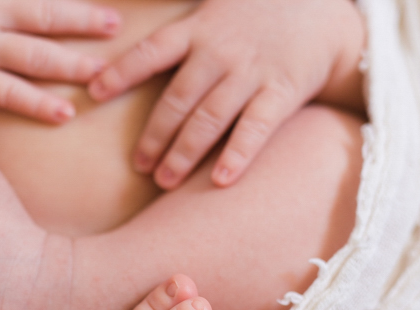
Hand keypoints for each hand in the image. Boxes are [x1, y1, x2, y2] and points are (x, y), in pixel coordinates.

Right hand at [0, 0, 120, 122]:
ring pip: (26, 60)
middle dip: (79, 26)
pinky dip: (34, 103)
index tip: (110, 11)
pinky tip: (62, 113)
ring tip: (99, 78)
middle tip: (116, 34)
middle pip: (39, 22)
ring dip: (64, 68)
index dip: (74, 5)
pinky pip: (3, 94)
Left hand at [88, 0, 363, 187]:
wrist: (325, 12)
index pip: (152, 52)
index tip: (94, 92)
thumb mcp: (213, 1)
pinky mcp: (282, 91)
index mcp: (198, 29)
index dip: (122, 71)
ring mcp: (251, 73)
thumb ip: (176, 18)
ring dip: (185, 152)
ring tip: (164, 182)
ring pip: (210, 118)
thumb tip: (124, 15)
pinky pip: (257, 127)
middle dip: (155, 135)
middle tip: (138, 166)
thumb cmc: (257, 12)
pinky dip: (239, 153)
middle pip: (178, 98)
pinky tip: (221, 181)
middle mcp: (221, 52)